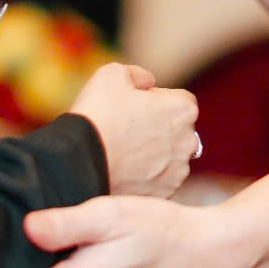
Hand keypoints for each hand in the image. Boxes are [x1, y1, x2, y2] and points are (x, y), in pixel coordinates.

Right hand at [64, 62, 197, 197]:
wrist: (80, 162)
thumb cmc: (98, 115)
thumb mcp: (113, 74)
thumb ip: (139, 74)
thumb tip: (148, 83)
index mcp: (183, 108)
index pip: (178, 99)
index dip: (154, 100)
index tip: (132, 108)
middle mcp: (188, 140)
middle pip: (177, 129)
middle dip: (158, 128)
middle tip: (126, 130)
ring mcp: (178, 170)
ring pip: (170, 157)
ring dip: (154, 154)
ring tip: (123, 153)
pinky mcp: (165, 193)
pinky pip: (160, 180)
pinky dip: (147, 176)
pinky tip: (125, 171)